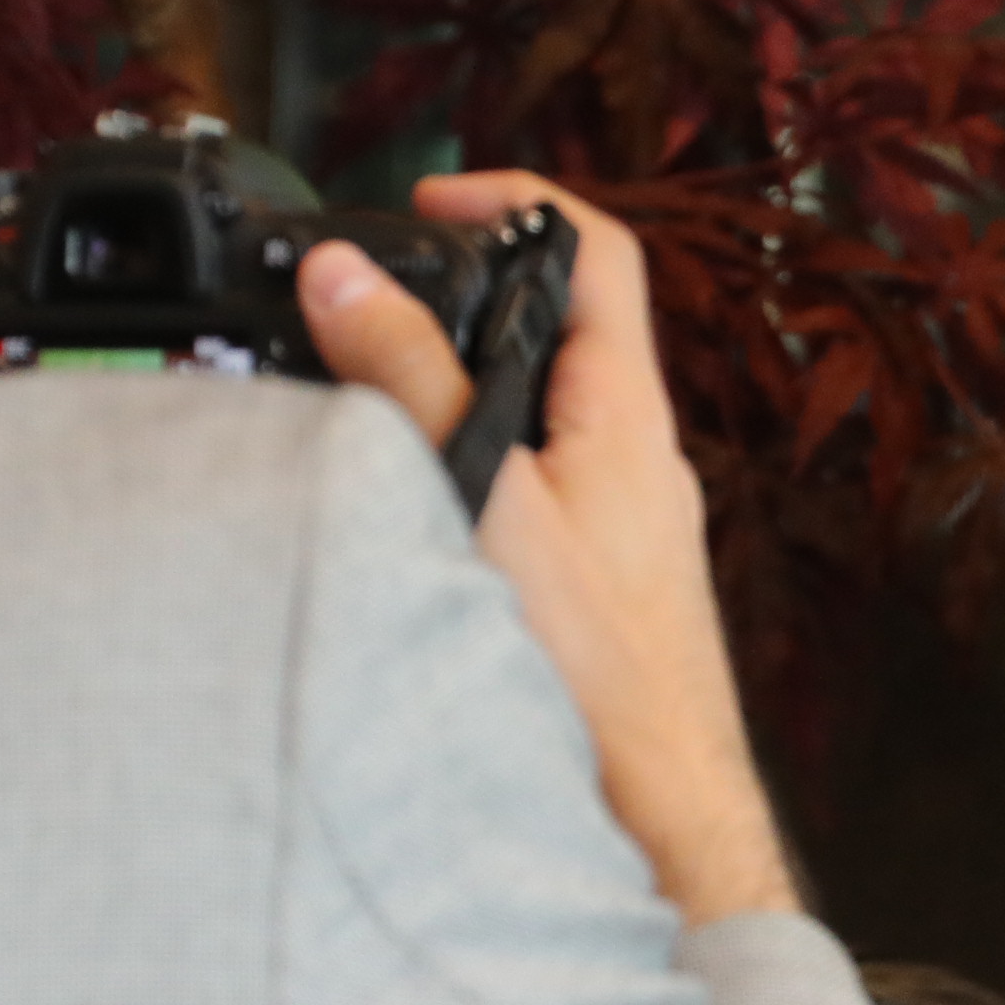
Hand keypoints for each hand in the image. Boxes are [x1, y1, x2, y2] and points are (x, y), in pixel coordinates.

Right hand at [299, 175, 797, 927]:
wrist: (654, 807)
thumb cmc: (595, 675)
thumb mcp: (485, 503)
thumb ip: (414, 389)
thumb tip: (350, 279)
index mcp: (627, 416)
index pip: (599, 255)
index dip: (519, 201)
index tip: (436, 197)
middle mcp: (635, 459)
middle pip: (557, 330)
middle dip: (466, 293)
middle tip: (376, 288)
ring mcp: (619, 522)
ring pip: (534, 414)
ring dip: (453, 386)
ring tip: (364, 382)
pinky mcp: (592, 582)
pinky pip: (525, 488)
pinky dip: (461, 464)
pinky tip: (404, 499)